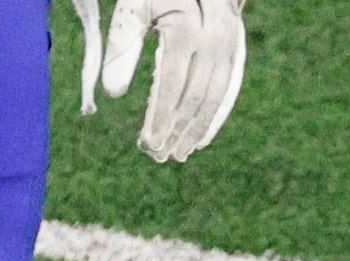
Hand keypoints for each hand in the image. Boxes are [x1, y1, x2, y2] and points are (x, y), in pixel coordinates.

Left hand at [101, 0, 246, 162]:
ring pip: (217, 93)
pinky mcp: (235, 45)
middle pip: (197, 94)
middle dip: (178, 130)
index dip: (161, 117)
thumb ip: (121, 48)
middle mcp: (213, 36)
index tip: (149, 144)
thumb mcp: (131, 10)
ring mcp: (229, 40)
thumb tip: (114, 94)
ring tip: (179, 155)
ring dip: (198, 128)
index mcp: (185, 29)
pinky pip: (231, 84)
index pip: (172, 84)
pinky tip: (203, 138)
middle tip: (159, 157)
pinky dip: (217, 114)